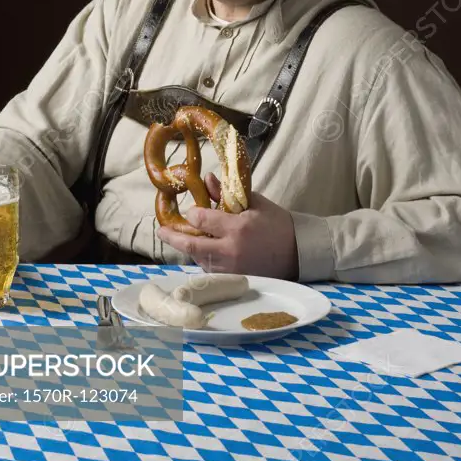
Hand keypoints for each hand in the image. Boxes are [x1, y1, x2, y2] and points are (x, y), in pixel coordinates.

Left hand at [157, 173, 298, 278]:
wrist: (299, 253)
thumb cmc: (278, 224)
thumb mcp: (254, 203)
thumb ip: (227, 194)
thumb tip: (206, 180)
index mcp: (237, 228)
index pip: (202, 220)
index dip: (193, 214)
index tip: (191, 211)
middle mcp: (230, 251)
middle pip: (192, 247)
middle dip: (174, 238)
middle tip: (161, 231)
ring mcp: (231, 269)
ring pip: (199, 260)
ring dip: (189, 250)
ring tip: (181, 239)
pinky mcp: (234, 279)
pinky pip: (211, 270)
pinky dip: (204, 260)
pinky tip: (202, 252)